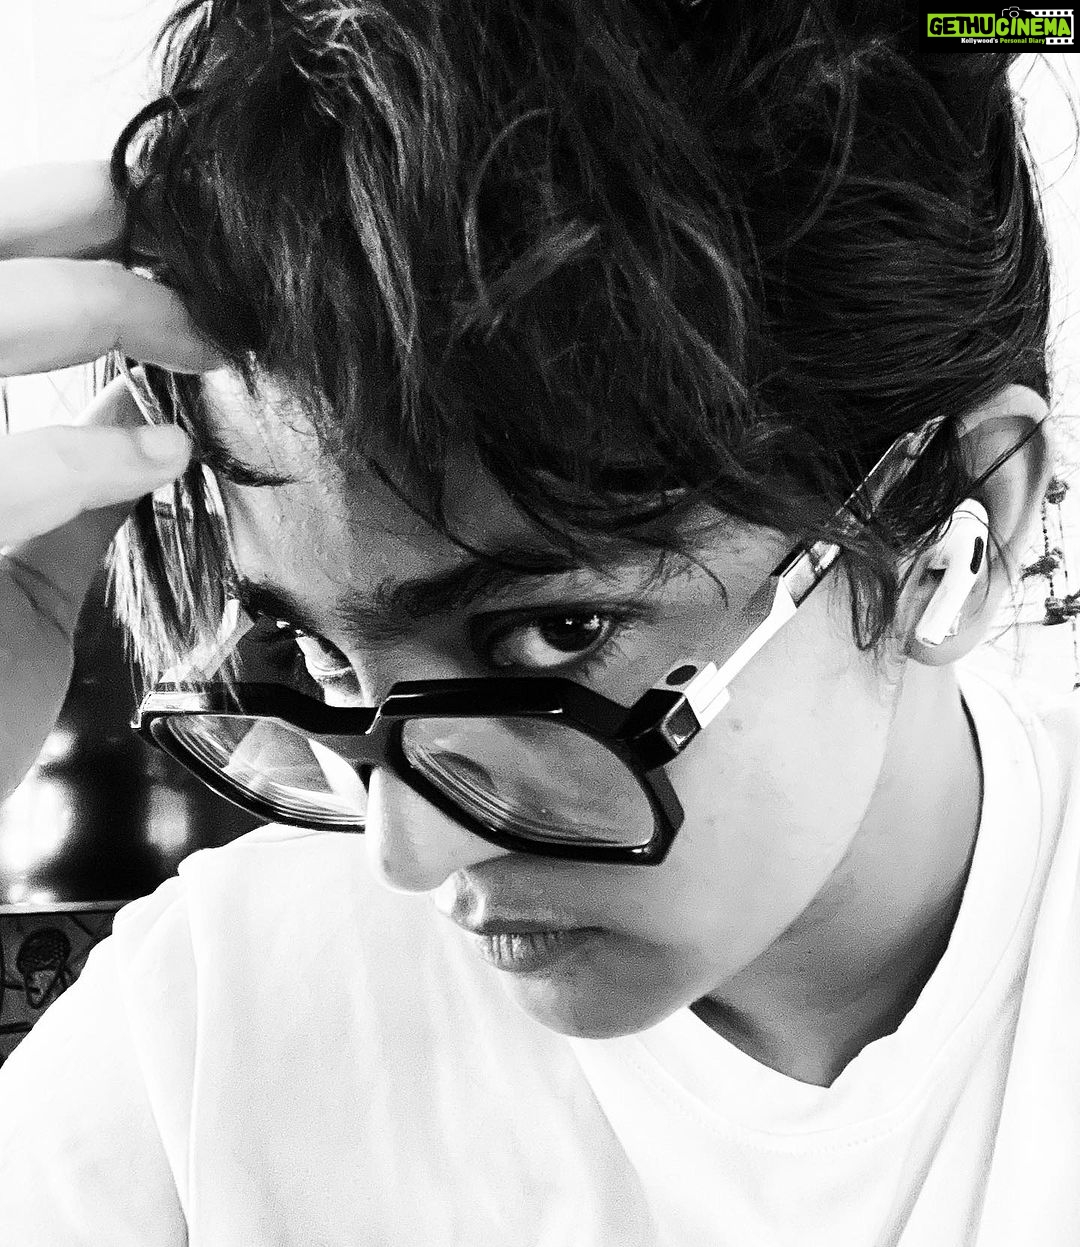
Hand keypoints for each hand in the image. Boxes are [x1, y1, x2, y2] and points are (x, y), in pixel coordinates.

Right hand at [0, 161, 222, 801]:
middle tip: (198, 260)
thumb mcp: (18, 564)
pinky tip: (161, 455)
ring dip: (106, 311)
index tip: (149, 201)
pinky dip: (88, 453)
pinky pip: (1, 474)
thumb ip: (68, 479)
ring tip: (204, 348)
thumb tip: (139, 401)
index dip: (45, 205)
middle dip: (81, 228)